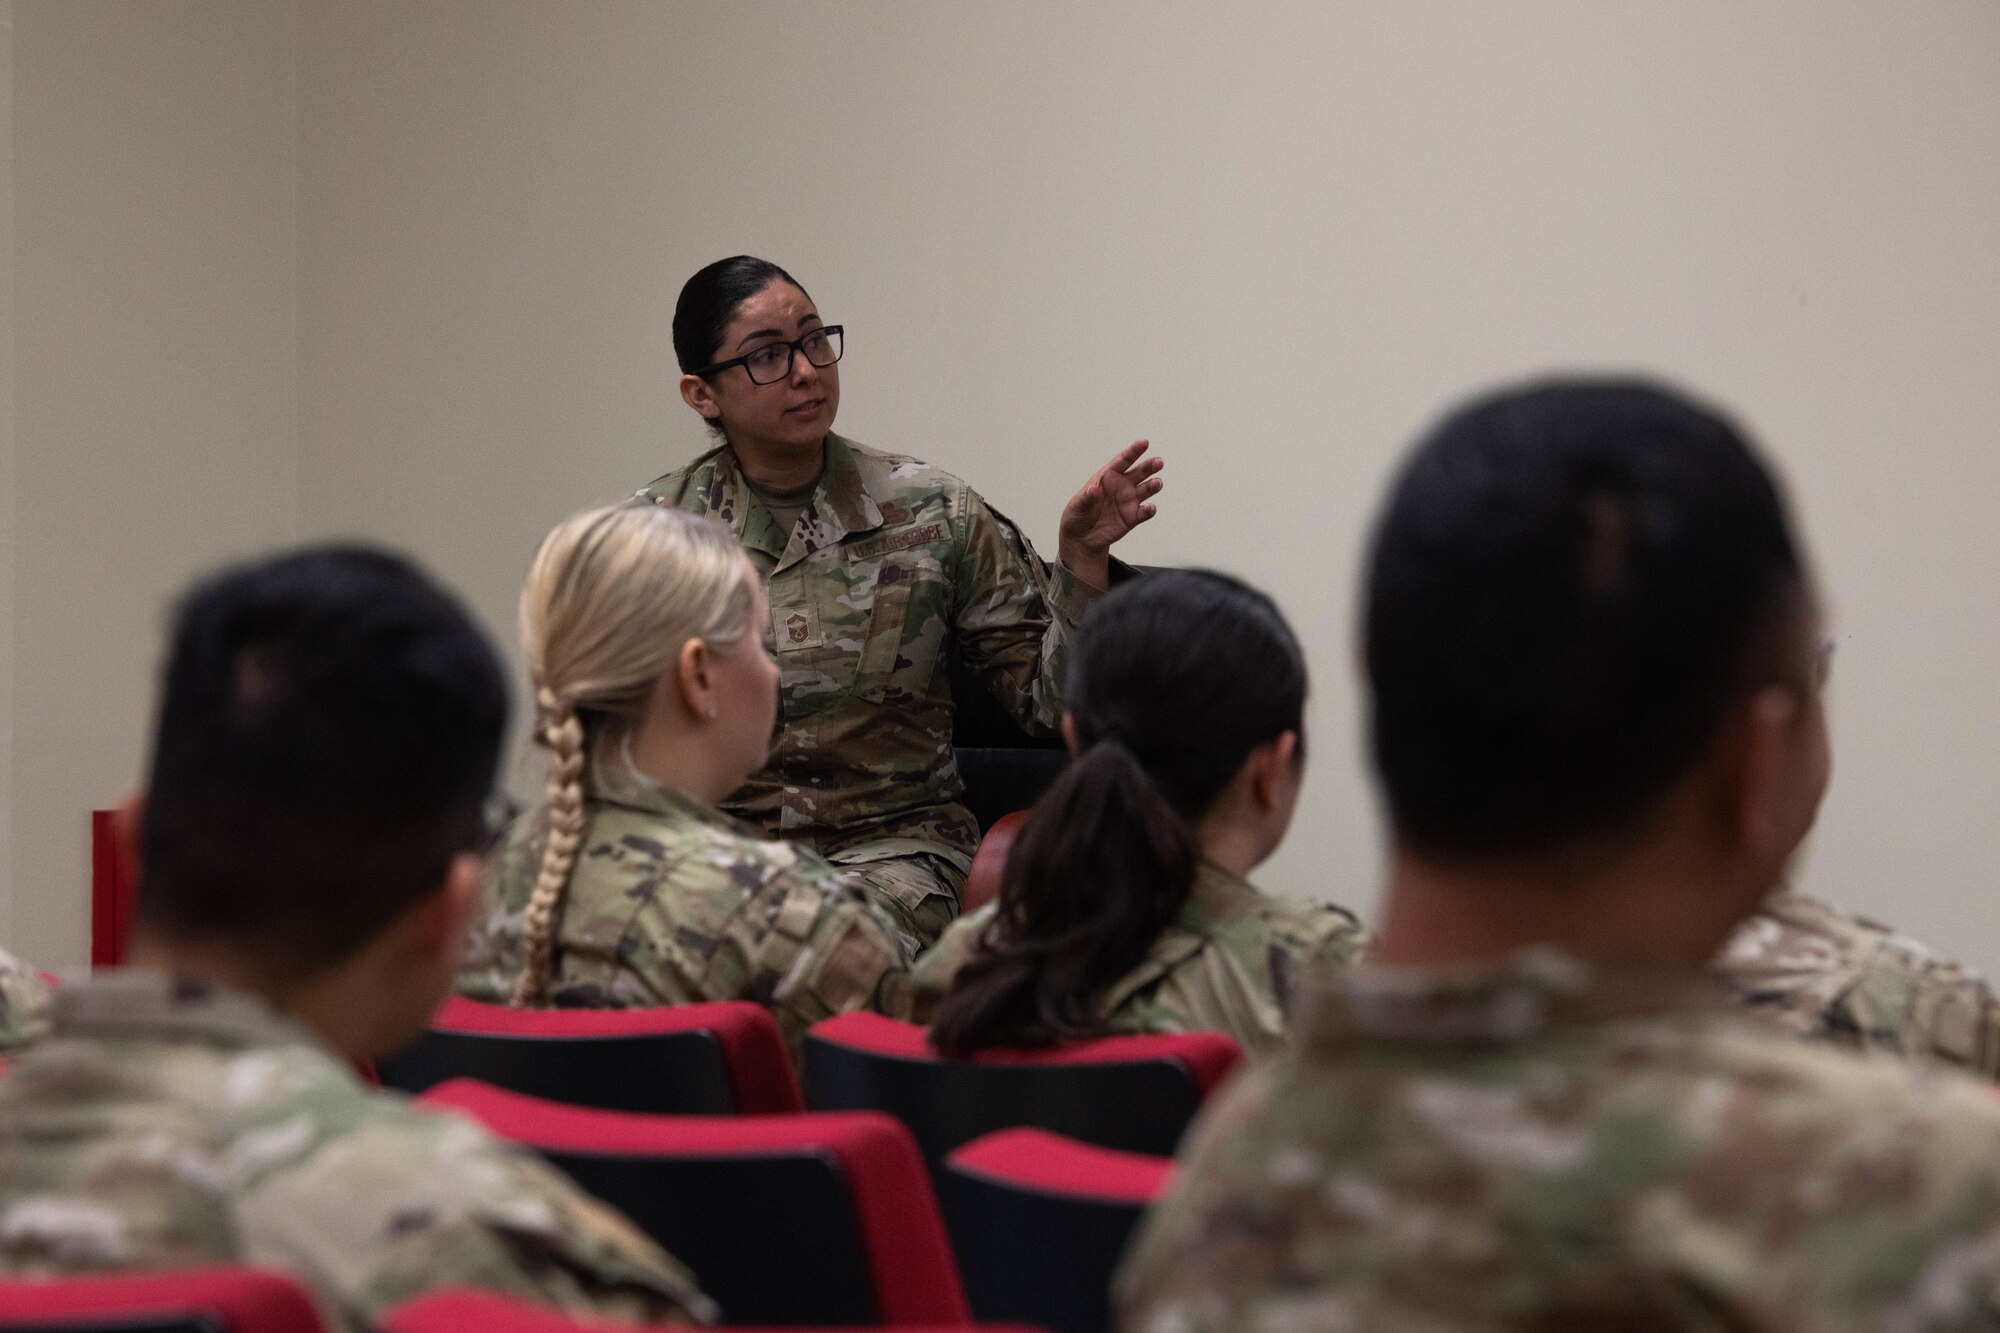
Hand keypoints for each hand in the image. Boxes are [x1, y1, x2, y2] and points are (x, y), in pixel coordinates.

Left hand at [1058, 440, 1162, 588]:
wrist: (1081, 538)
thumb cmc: (1078, 515)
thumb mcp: (1078, 505)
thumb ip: (1087, 497)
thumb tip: (1094, 490)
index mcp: (1108, 476)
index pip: (1123, 461)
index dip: (1134, 451)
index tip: (1144, 443)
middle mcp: (1122, 486)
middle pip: (1140, 472)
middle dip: (1150, 466)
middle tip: (1158, 462)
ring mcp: (1129, 501)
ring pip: (1147, 489)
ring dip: (1154, 485)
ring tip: (1157, 483)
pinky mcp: (1133, 517)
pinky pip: (1145, 512)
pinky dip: (1150, 510)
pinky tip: (1149, 508)